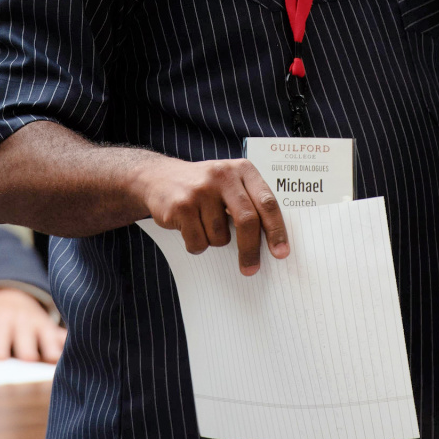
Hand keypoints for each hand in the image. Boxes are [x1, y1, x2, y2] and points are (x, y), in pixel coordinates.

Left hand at [0, 287, 65, 362]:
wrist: (13, 301)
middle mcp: (21, 322)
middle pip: (25, 336)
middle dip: (26, 347)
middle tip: (28, 359)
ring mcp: (40, 325)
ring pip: (47, 336)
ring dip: (51, 347)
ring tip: (53, 359)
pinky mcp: (54, 331)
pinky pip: (64, 336)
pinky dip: (69, 344)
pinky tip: (75, 352)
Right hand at [132, 156, 288, 275]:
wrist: (157, 177)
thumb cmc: (202, 187)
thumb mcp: (229, 184)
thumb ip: (249, 202)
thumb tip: (270, 244)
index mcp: (242, 169)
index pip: (267, 202)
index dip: (276, 230)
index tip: (281, 253)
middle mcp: (223, 175)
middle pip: (247, 220)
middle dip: (250, 250)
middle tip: (251, 269)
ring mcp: (200, 190)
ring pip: (220, 236)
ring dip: (214, 241)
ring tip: (203, 226)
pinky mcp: (181, 205)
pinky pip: (197, 241)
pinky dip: (196, 244)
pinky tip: (189, 228)